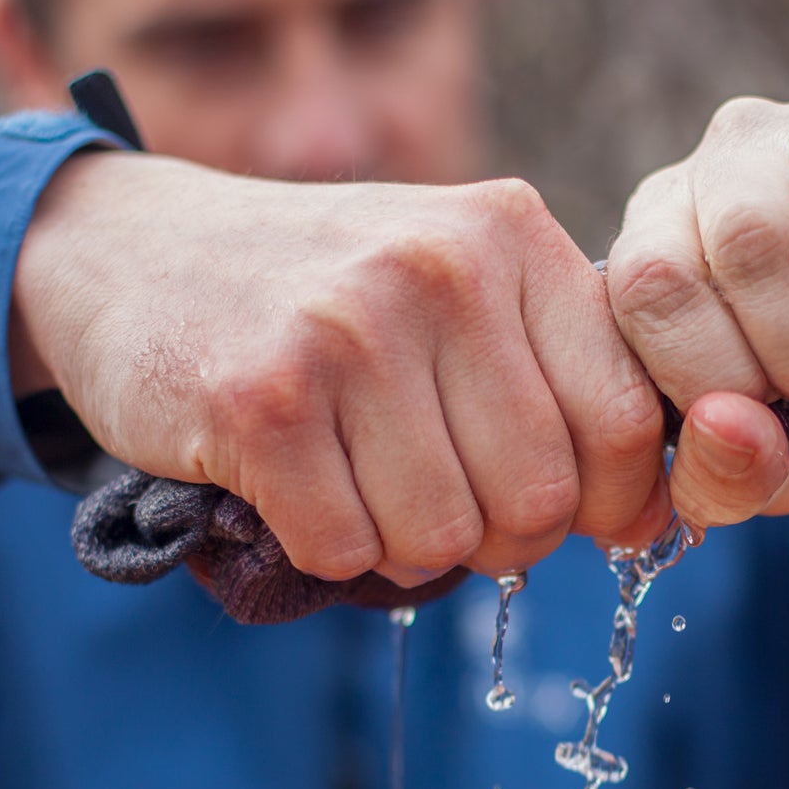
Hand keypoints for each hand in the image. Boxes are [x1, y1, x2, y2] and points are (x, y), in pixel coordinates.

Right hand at [12, 152, 665, 584]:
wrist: (133, 254)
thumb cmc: (320, 299)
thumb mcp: (453, 291)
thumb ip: (556, 378)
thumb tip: (655, 516)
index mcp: (511, 238)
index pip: (627, 424)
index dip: (605, 504)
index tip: (558, 511)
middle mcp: (440, 271)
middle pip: (539, 503)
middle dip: (494, 537)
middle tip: (432, 499)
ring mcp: (346, 332)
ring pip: (441, 541)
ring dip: (400, 546)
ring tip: (355, 482)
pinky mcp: (259, 402)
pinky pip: (346, 550)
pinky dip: (325, 548)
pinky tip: (293, 488)